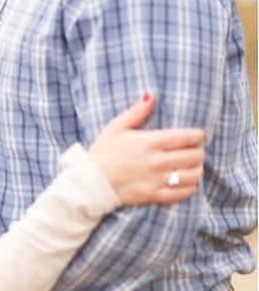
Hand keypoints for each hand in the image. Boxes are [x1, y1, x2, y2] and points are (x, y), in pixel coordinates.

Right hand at [89, 92, 204, 204]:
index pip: (189, 137)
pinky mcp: (156, 195)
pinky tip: (186, 181)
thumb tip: (151, 94)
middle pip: (195, 156)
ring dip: (196, 169)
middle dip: (198, 151)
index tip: (196, 136)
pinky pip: (184, 192)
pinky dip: (190, 186)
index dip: (198, 136)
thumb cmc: (103, 151)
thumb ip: (137, 111)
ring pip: (194, 175)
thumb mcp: (116, 127)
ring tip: (191, 165)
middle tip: (193, 150)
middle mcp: (158, 161)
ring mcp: (158, 180)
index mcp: (150, 142)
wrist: (91, 181)